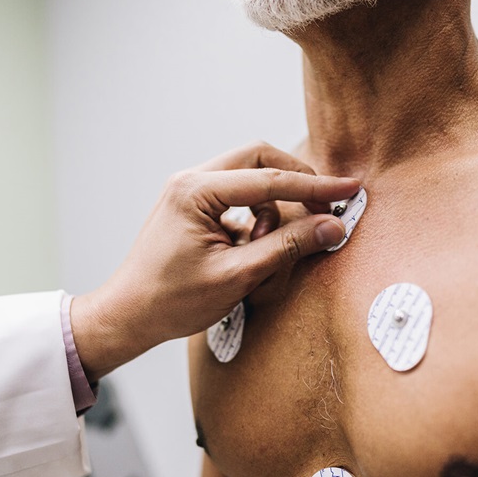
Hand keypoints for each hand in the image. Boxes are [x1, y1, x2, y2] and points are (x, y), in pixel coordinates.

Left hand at [70, 142, 359, 380]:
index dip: (315, 185)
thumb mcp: (237, 276)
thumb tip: (332, 227)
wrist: (128, 316)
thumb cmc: (172, 301)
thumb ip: (287, 247)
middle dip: (296, 182)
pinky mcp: (194, 206)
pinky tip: (254, 249)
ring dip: (274, 206)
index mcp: (195, 191)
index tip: (350, 189)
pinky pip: (238, 197)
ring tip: (267, 249)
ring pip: (251, 177)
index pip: (269, 178)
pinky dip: (257, 217)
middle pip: (260, 160)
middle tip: (323, 211)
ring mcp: (190, 191)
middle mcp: (191, 181)